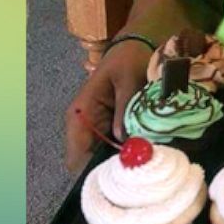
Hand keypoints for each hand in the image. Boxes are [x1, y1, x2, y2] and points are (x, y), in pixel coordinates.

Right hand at [64, 40, 153, 171]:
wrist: (135, 45)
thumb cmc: (128, 59)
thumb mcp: (128, 79)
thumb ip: (124, 109)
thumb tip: (124, 140)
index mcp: (80, 114)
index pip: (77, 157)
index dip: (94, 173)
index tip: (119, 178)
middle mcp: (84, 127)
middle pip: (90, 165)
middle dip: (112, 172)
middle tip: (138, 176)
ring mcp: (98, 129)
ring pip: (103, 160)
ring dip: (122, 165)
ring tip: (145, 168)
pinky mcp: (111, 129)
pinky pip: (115, 150)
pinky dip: (128, 155)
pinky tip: (146, 156)